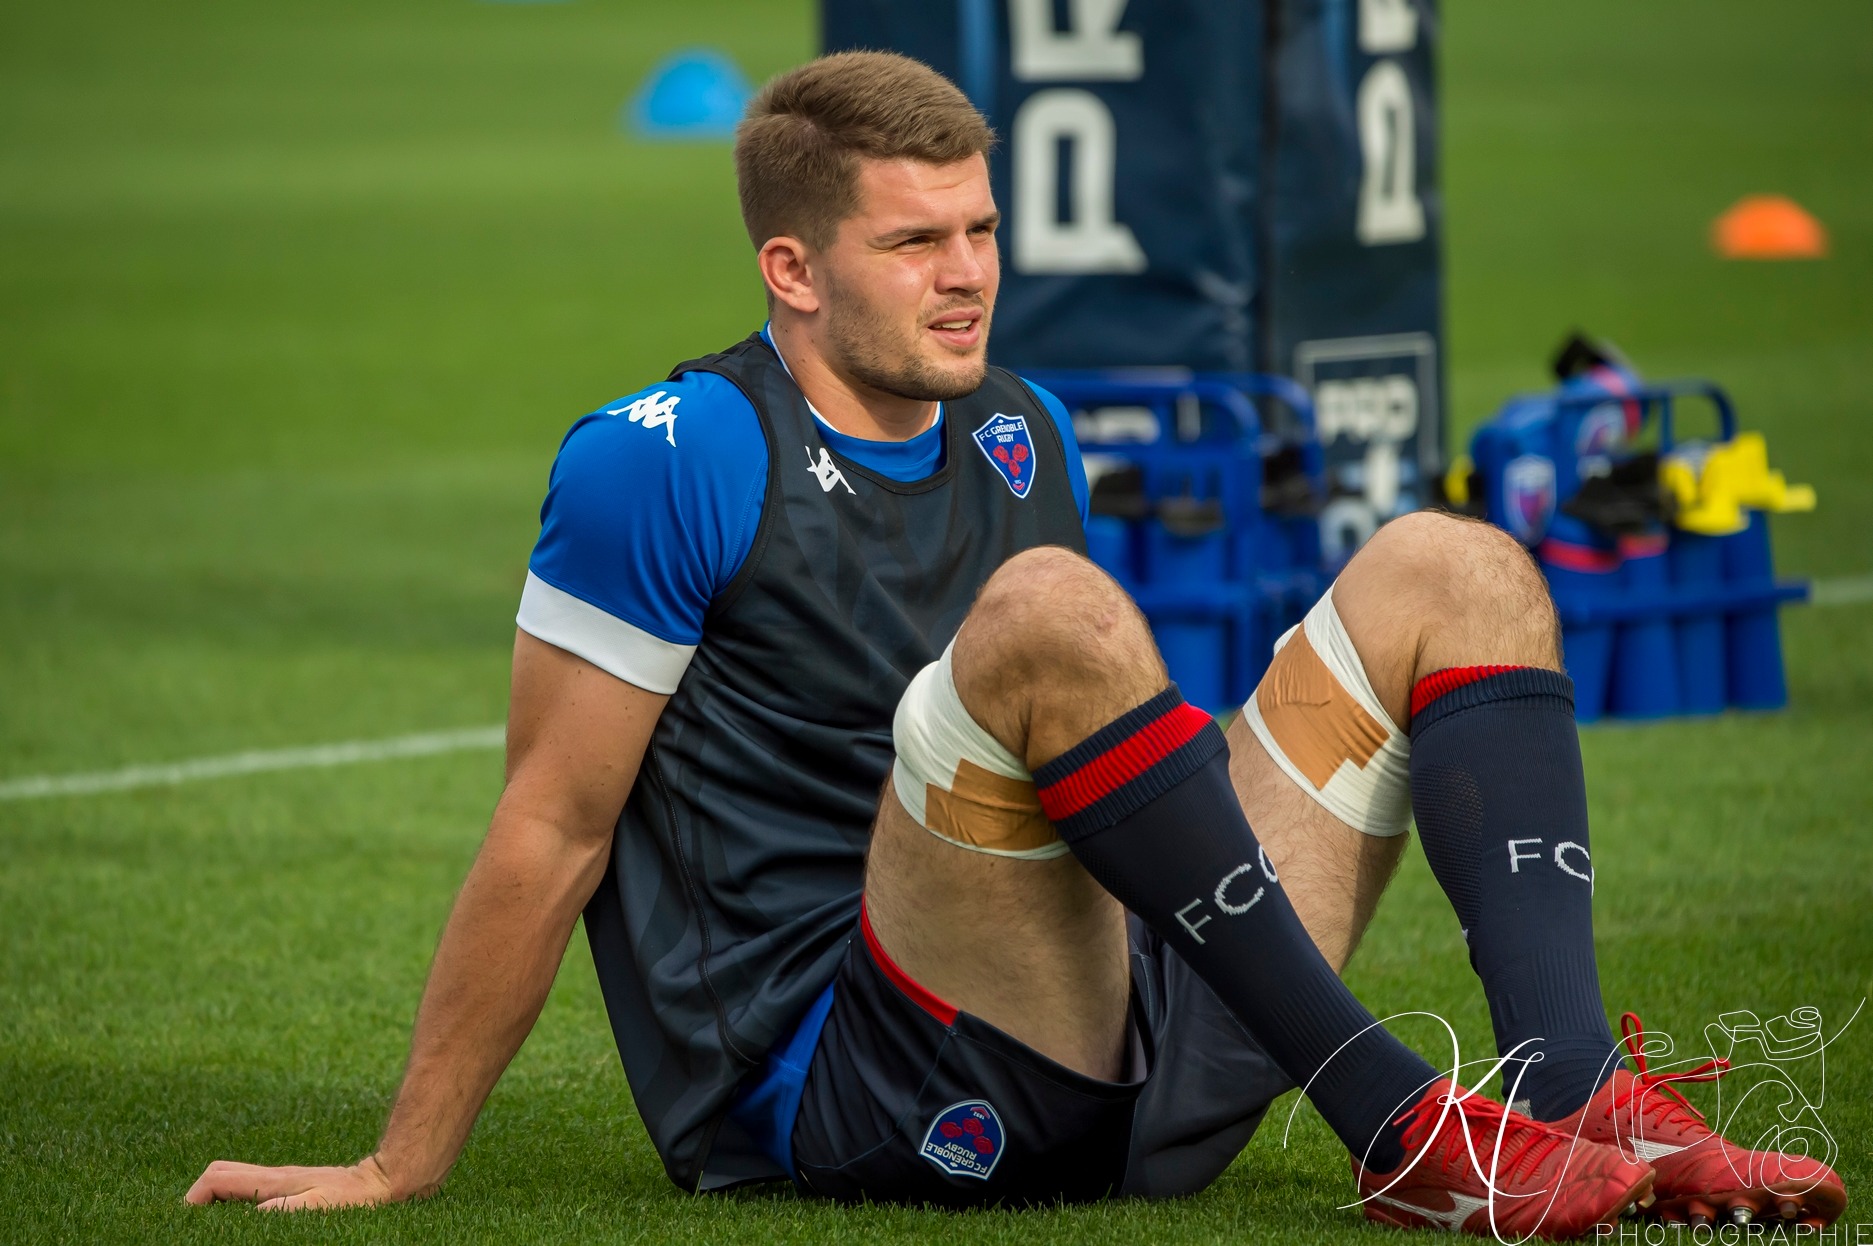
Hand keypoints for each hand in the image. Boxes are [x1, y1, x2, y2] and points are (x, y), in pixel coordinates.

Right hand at [184, 1153, 405, 1210]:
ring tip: (206, 1222)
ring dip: (214, 1195)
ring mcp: (282, 1178)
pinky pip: (252, 1185)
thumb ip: (284, 1208)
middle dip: (198, 1194)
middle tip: (188, 1223)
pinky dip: (235, 1196)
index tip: (183, 1222)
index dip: (192, 1198)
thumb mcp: (317, 1207)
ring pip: (234, 1177)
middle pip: (220, 1173)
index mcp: (271, 1181)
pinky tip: (240, 1216)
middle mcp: (272, 1175)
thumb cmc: (355, 1199)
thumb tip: (254, 1211)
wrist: (386, 1182)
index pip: (216, 1178)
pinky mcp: (294, 1185)